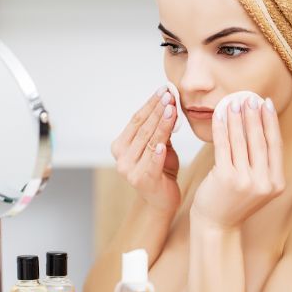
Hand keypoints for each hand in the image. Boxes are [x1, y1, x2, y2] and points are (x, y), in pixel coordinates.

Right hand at [111, 86, 180, 214]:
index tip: (163, 90)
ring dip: (161, 124)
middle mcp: (121, 158)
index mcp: (120, 147)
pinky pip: (152, 163)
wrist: (160, 200)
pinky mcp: (142, 181)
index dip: (150, 104)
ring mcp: (129, 170)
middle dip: (157, 110)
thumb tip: (168, 104)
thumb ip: (160, 130)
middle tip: (169, 94)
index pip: (136, 120)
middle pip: (142, 129)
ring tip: (172, 108)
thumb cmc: (161, 170)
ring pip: (149, 142)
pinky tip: (164, 144)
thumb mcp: (160, 146)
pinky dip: (158, 154)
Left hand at [191, 96, 284, 229]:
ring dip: (237, 119)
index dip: (270, 122)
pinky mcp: (226, 178)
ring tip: (234, 102)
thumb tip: (257, 129)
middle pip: (259, 140)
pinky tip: (219, 116)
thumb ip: (260, 164)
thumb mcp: (254, 185)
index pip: (274, 145)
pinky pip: (223, 147)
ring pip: (241, 141)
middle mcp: (264, 181)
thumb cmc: (230, 202)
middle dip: (254, 116)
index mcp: (276, 182)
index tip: (265, 104)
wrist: (215, 225)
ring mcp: (246, 181)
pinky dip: (221, 129)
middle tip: (249, 97)